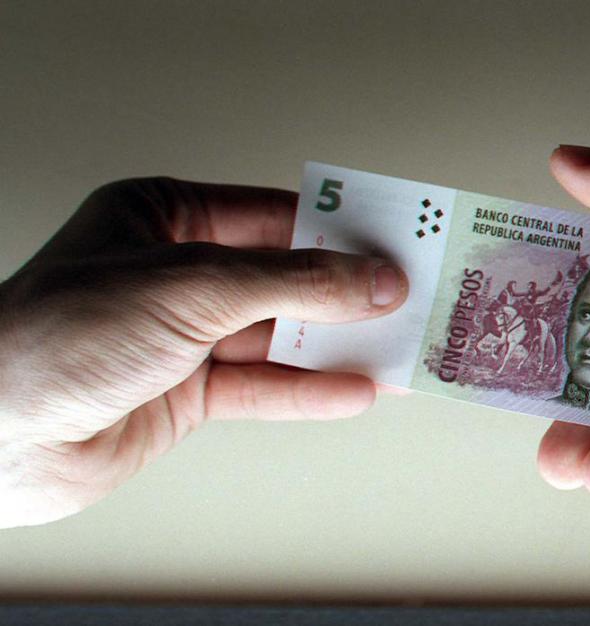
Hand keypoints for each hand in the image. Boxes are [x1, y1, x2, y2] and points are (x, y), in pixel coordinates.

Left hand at [0, 178, 407, 527]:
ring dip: (337, 345)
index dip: (338, 228)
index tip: (394, 239)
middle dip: (345, 291)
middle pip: (282, 278)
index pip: (273, 216)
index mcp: (164, 217)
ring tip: (398, 345)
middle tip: (408, 294)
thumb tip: (371, 279)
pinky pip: (260, 388)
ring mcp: (181, 338)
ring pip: (278, 337)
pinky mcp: (184, 395)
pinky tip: (354, 390)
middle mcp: (175, 274)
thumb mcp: (193, 286)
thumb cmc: (58, 334)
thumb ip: (293, 283)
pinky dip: (308, 391)